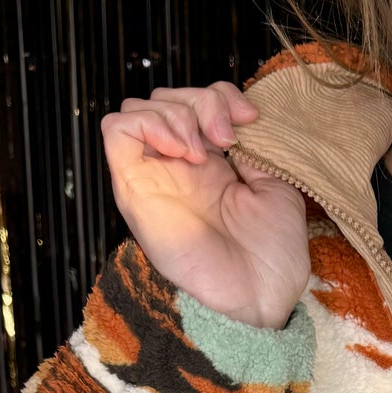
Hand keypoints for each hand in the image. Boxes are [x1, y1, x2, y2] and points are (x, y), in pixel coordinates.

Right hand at [100, 82, 309, 327]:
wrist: (261, 296)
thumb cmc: (272, 255)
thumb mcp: (275, 187)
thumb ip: (252, 148)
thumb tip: (236, 118)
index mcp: (210, 165)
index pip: (196, 103)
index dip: (222, 96)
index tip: (250, 119)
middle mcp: (177, 168)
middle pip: (164, 98)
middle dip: (199, 100)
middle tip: (224, 136)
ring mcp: (154, 177)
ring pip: (136, 108)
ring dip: (174, 112)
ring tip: (201, 148)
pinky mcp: (134, 190)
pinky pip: (116, 132)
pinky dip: (148, 123)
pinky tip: (180, 149)